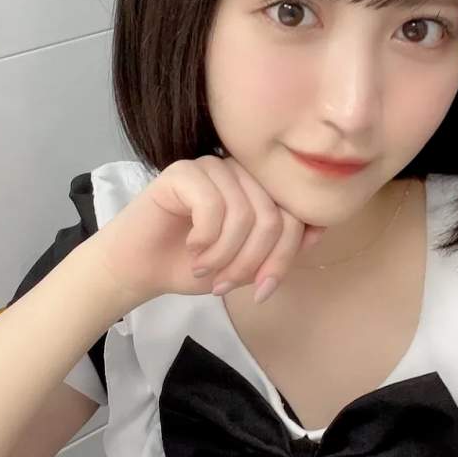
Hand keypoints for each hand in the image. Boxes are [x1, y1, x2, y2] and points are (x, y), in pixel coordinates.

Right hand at [93, 153, 326, 305]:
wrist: (139, 269)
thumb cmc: (194, 265)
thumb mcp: (248, 264)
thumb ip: (280, 249)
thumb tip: (318, 232)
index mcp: (260, 189)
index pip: (294, 216)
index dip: (284, 258)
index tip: (263, 289)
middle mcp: (241, 172)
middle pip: (273, 216)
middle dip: (253, 261)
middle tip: (227, 284)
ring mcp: (212, 167)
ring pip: (245, 213)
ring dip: (226, 255)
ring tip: (207, 268)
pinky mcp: (183, 171)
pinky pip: (213, 205)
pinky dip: (205, 238)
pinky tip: (192, 248)